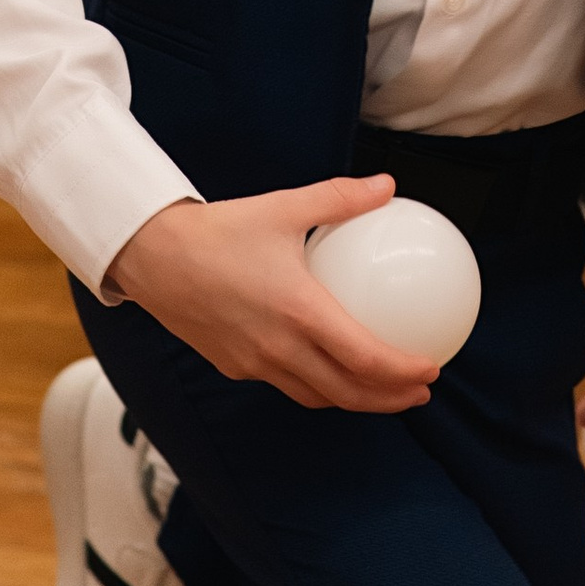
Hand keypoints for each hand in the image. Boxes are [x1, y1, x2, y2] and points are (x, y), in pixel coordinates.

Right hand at [107, 174, 437, 411]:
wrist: (153, 256)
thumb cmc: (219, 229)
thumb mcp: (284, 207)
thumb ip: (340, 199)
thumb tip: (386, 185)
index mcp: (299, 312)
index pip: (364, 358)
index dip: (402, 372)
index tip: (431, 368)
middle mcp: (279, 347)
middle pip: (347, 392)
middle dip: (390, 399)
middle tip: (420, 392)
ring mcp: (254, 363)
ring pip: (316, 396)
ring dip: (354, 400)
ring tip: (381, 391)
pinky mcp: (234, 366)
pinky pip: (285, 384)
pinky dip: (316, 386)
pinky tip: (326, 368)